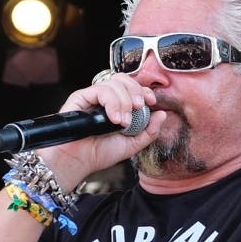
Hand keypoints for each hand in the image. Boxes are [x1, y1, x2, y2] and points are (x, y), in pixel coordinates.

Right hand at [40, 73, 166, 184]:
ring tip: (123, 122)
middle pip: (123, 79)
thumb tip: (162, 114)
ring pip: (113, 83)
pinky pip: (99, 90)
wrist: (78, 162)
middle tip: (139, 107)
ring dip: (124, 101)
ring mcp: (92, 97)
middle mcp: (105, 99)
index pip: (132, 87)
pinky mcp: (80, 97)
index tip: (151, 101)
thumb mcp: (132, 144)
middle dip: (136, 90)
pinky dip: (111, 102)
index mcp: (117, 106)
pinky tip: (114, 118)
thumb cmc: (99, 154)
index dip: (143, 90)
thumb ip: (149, 131)